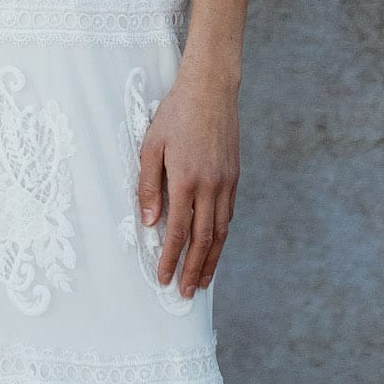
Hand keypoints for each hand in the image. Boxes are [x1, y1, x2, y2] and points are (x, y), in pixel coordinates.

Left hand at [137, 61, 239, 297]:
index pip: (178, 232)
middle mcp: (211, 186)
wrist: (211, 90)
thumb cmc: (174, 115)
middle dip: (194, 270)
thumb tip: (148, 223)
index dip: (171, 259)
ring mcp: (226, 183)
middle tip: (186, 294)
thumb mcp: (150, 147)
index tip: (163, 278)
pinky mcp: (235, 177)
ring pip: (221, 232)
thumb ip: (148, 186)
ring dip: (212, 260)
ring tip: (203, 282)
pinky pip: (228, 215)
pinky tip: (214, 248)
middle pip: (204, 240)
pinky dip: (221, 237)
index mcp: (186, 180)